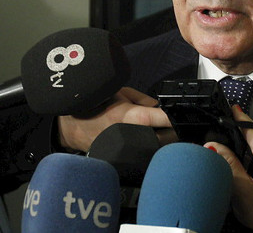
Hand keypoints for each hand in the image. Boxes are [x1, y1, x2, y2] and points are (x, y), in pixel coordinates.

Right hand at [57, 87, 171, 151]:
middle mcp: (131, 136)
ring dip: (164, 143)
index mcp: (130, 116)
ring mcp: (127, 151)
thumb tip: (159, 107)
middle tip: (176, 125)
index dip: (175, 117)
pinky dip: (151, 151)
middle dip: (174, 132)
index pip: (163, 118)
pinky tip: (149, 143)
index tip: (182, 115)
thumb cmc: (93, 105)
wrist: (71, 126)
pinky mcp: (123, 160)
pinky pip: (145, 157)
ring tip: (164, 134)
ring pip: (157, 151)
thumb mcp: (119, 92)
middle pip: (166, 139)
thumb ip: (142, 100)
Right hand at [206, 105, 252, 232]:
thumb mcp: (241, 189)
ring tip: (232, 126)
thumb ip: (229, 164)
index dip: (244, 123)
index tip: (234, 110)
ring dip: (247, 137)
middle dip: (246, 127)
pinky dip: (250, 148)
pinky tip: (239, 144)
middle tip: (230, 115)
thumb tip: (212, 145)